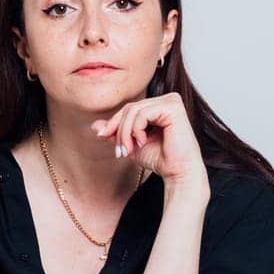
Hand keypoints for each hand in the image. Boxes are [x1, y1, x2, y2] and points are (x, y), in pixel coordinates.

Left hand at [90, 91, 204, 188]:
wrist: (178, 173)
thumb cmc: (160, 160)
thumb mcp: (132, 144)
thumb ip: (116, 134)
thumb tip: (95, 126)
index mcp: (159, 106)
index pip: (129, 108)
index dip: (114, 123)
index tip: (103, 137)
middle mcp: (167, 100)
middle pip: (130, 108)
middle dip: (119, 130)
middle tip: (120, 151)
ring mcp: (171, 101)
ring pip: (134, 110)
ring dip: (126, 132)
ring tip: (129, 150)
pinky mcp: (173, 107)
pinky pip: (143, 113)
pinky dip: (137, 129)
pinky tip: (143, 142)